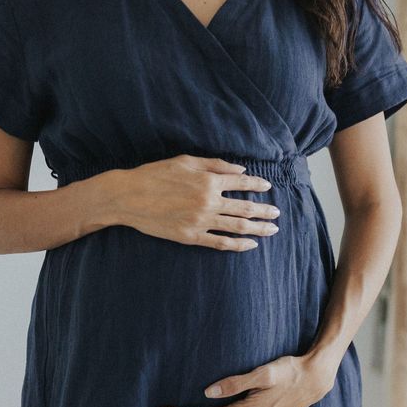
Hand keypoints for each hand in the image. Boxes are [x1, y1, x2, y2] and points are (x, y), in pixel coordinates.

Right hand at [111, 155, 280, 250]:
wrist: (129, 197)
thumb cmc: (155, 175)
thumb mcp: (185, 161)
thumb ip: (215, 164)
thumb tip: (240, 170)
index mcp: (208, 180)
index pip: (242, 183)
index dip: (258, 185)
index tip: (268, 187)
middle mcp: (208, 201)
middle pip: (245, 208)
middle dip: (265, 211)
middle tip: (277, 213)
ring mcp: (200, 221)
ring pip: (237, 227)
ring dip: (258, 229)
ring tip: (272, 229)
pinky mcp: (191, 236)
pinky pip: (220, 243)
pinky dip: (238, 245)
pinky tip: (250, 245)